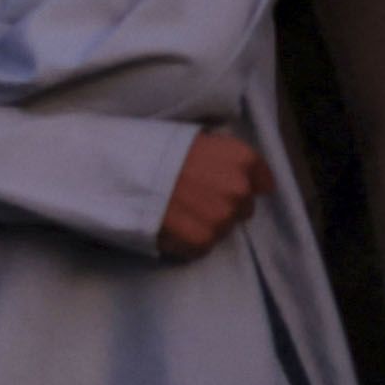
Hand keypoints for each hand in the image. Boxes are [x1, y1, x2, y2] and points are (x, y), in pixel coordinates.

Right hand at [155, 130, 271, 260]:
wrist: (121, 170)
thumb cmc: (153, 149)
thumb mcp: (197, 138)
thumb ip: (222, 158)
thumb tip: (234, 174)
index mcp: (242, 158)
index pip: (263, 182)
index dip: (243, 184)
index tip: (224, 187)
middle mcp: (240, 189)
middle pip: (243, 208)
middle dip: (223, 205)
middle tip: (192, 198)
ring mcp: (222, 218)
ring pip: (222, 228)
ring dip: (204, 223)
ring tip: (175, 211)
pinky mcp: (202, 241)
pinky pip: (202, 245)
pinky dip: (187, 239)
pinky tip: (169, 225)